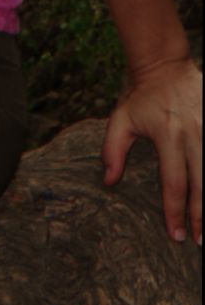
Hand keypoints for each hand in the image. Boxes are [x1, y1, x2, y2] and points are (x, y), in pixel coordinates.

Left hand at [102, 54, 201, 245]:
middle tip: (200, 240)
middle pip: (201, 184)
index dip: (175, 212)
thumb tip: (108, 181)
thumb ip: (113, 150)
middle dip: (201, 216)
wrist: (166, 64)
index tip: (176, 235)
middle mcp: (193, 134)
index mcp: (167, 135)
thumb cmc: (141, 95)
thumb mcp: (121, 119)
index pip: (173, 183)